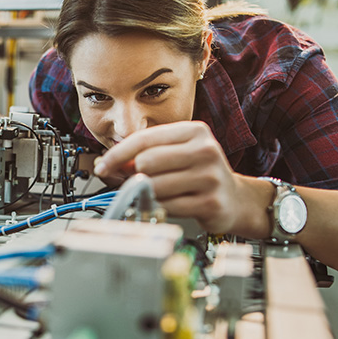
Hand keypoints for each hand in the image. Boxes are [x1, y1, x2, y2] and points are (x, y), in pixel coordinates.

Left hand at [93, 121, 244, 232]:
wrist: (235, 199)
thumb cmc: (199, 173)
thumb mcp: (176, 154)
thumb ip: (144, 154)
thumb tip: (108, 164)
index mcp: (194, 131)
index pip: (144, 139)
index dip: (117, 154)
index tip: (103, 165)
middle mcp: (204, 150)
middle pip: (146, 162)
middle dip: (134, 175)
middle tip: (136, 181)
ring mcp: (209, 177)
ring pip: (154, 186)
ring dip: (148, 193)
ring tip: (159, 193)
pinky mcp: (210, 203)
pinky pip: (167, 206)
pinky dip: (161, 207)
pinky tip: (170, 203)